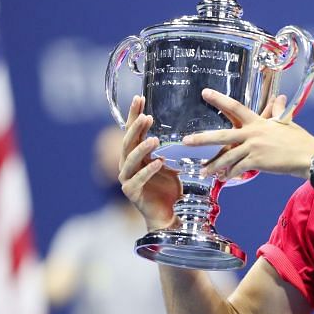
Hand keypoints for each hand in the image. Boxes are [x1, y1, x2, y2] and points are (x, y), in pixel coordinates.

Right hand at [118, 96, 182, 229]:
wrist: (169, 215)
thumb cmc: (169, 188)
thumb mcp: (172, 163)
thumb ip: (170, 148)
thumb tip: (186, 126)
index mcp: (136, 155)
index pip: (133, 130)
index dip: (134, 114)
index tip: (139, 98)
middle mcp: (127, 164)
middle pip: (127, 141)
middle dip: (135, 127)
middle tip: (145, 115)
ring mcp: (127, 179)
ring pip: (129, 159)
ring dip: (141, 148)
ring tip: (154, 139)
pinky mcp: (131, 193)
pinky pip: (137, 179)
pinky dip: (147, 170)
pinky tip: (158, 162)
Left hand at [182, 89, 313, 180]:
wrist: (309, 157)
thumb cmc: (300, 141)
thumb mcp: (287, 123)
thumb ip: (278, 113)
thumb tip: (280, 98)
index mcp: (258, 122)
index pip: (235, 107)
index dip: (219, 99)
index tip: (204, 93)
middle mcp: (253, 133)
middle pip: (222, 135)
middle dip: (202, 139)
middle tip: (186, 141)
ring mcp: (254, 148)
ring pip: (227, 157)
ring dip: (214, 165)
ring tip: (203, 171)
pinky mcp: (257, 162)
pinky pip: (238, 169)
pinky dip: (230, 174)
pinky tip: (224, 178)